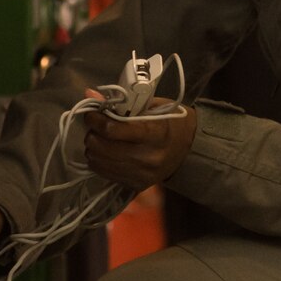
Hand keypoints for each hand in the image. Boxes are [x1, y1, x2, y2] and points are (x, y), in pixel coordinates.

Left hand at [83, 107, 198, 190]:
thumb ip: (122, 102)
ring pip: (98, 161)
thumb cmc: (171, 122)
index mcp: (155, 133)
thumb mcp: (152, 105)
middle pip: (101, 147)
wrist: (190, 150)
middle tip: (96, 125)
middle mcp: (148, 157)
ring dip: (94, 147)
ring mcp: (141, 174)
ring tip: (101, 138)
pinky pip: (104, 173)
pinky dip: (99, 160)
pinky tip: (106, 152)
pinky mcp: (136, 185)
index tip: (92, 113)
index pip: (113, 129)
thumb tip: (90, 95)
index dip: (96, 119)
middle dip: (93, 133)